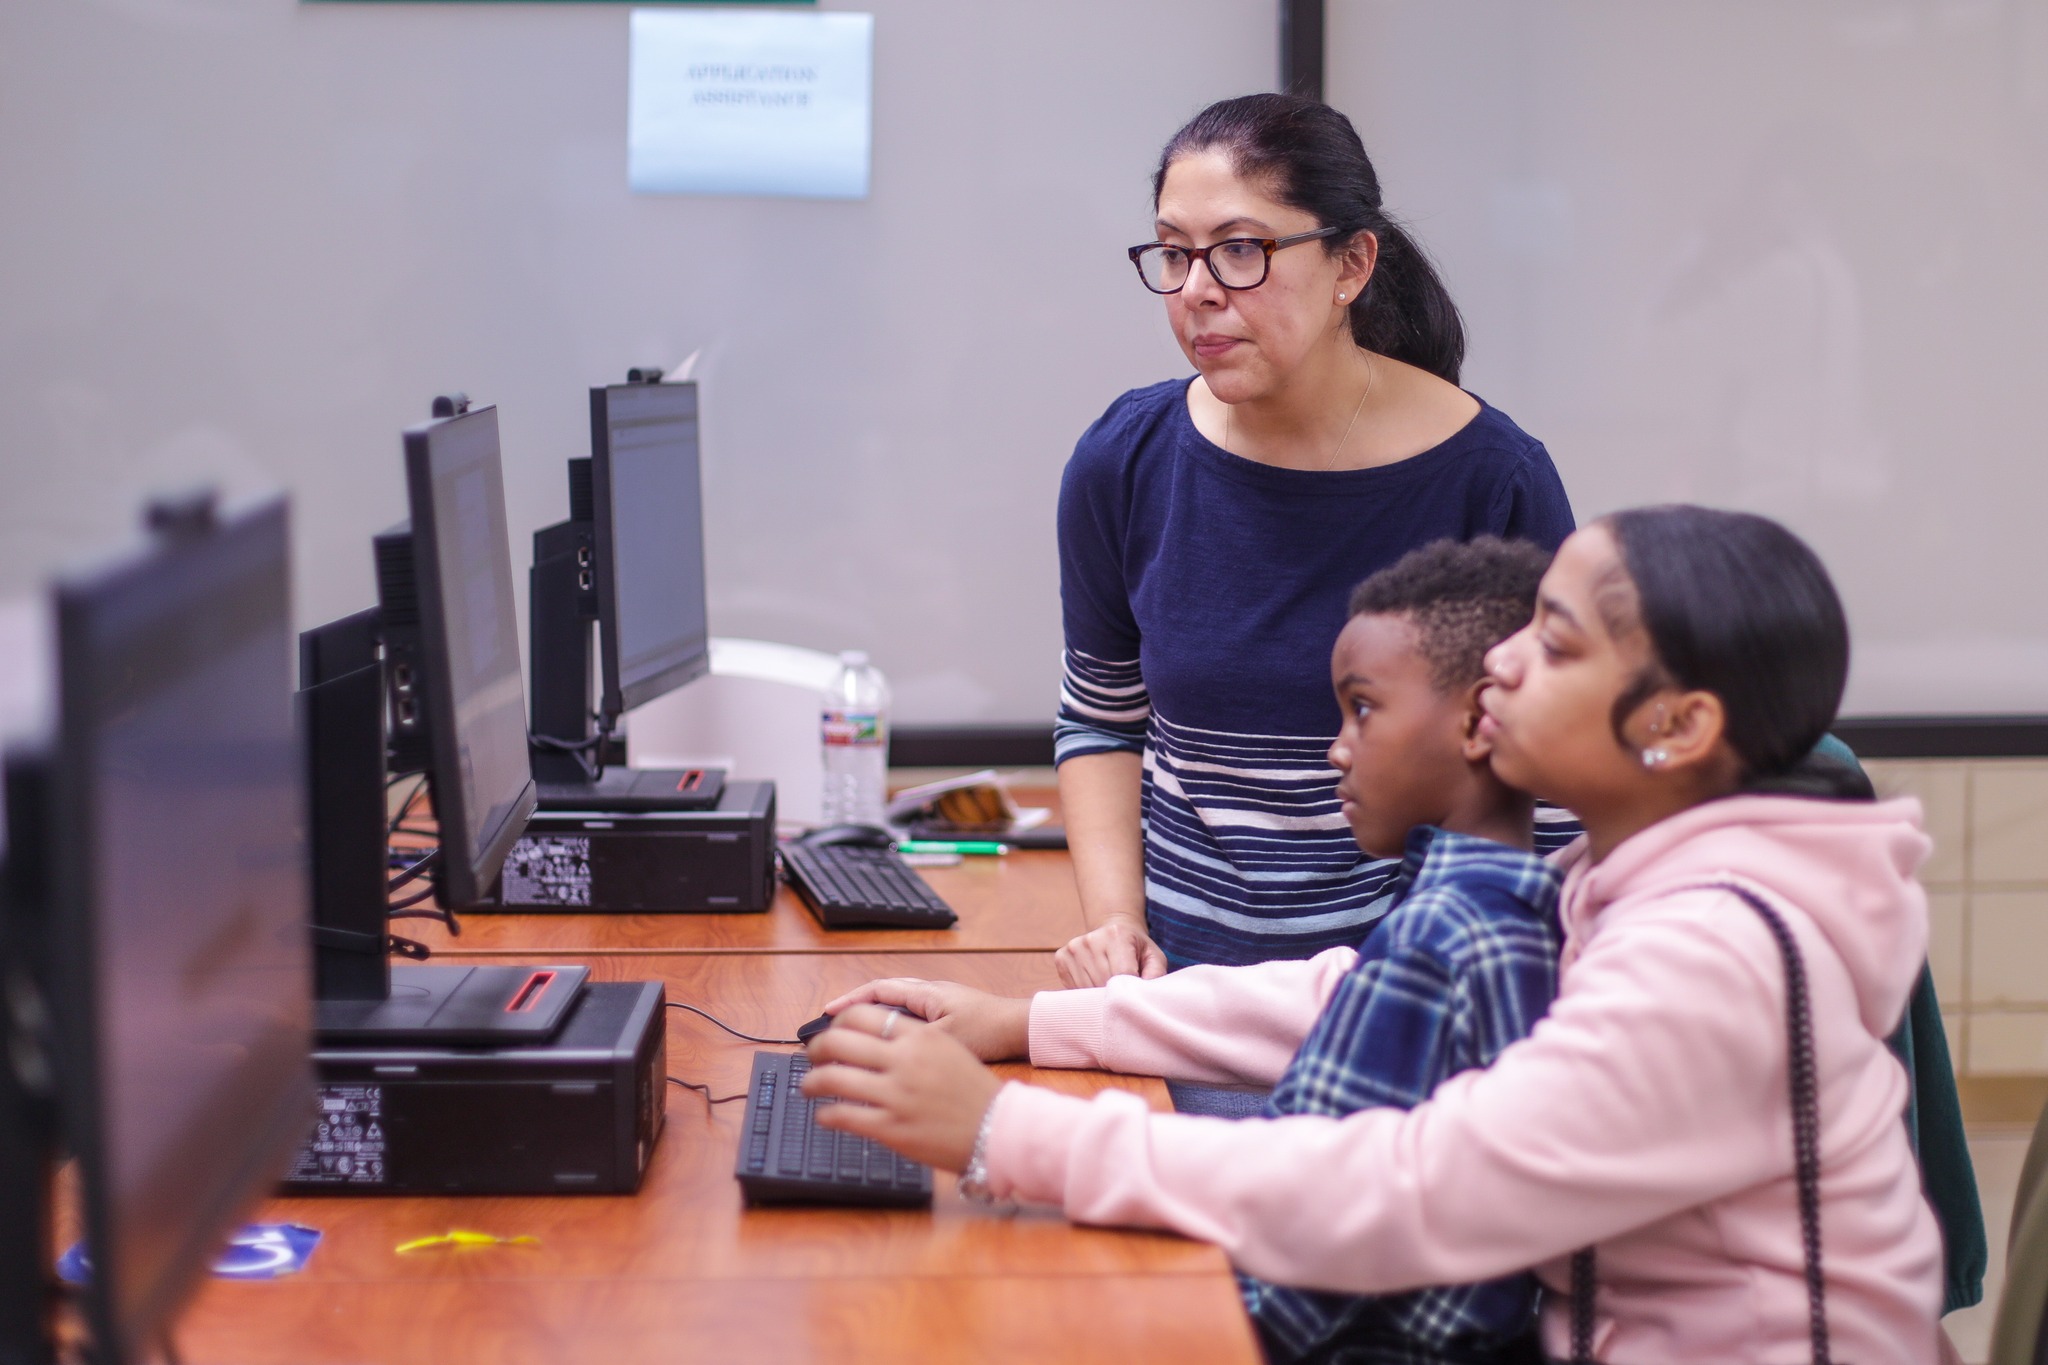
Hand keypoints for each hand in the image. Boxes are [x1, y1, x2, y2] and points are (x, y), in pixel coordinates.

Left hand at [802, 1005, 1001, 1170]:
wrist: (998, 1128)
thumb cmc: (974, 1092)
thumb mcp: (949, 1050)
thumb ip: (912, 1040)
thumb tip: (872, 1039)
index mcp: (920, 1036)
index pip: (862, 1016)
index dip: (837, 1023)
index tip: (829, 1032)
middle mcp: (905, 1061)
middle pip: (838, 1041)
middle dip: (816, 1049)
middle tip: (811, 1057)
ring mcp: (896, 1095)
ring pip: (831, 1078)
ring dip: (811, 1082)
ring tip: (808, 1087)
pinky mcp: (891, 1128)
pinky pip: (842, 1116)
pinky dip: (826, 1115)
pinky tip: (826, 1115)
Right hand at [821, 978, 1030, 1059]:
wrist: (1023, 1029)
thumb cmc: (990, 1029)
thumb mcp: (946, 1039)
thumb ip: (911, 1042)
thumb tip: (877, 1049)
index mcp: (925, 993)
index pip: (877, 991)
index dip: (849, 1002)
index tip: (827, 1014)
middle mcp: (930, 993)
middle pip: (883, 996)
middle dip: (856, 1009)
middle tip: (834, 1026)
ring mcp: (940, 1004)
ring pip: (897, 1008)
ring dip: (875, 1018)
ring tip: (854, 1037)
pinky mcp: (949, 1016)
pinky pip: (911, 1018)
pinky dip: (894, 1027)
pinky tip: (889, 1046)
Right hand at [1055, 917, 1166, 987]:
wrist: (1113, 928)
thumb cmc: (1136, 948)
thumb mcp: (1154, 957)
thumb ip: (1156, 974)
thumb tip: (1146, 995)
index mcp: (1116, 935)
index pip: (1121, 975)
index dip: (1128, 992)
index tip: (1134, 996)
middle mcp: (1090, 940)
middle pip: (1102, 984)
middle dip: (1114, 996)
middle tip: (1123, 995)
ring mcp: (1073, 949)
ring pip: (1086, 990)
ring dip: (1098, 996)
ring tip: (1109, 988)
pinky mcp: (1061, 958)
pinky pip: (1073, 989)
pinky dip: (1084, 993)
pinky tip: (1094, 984)